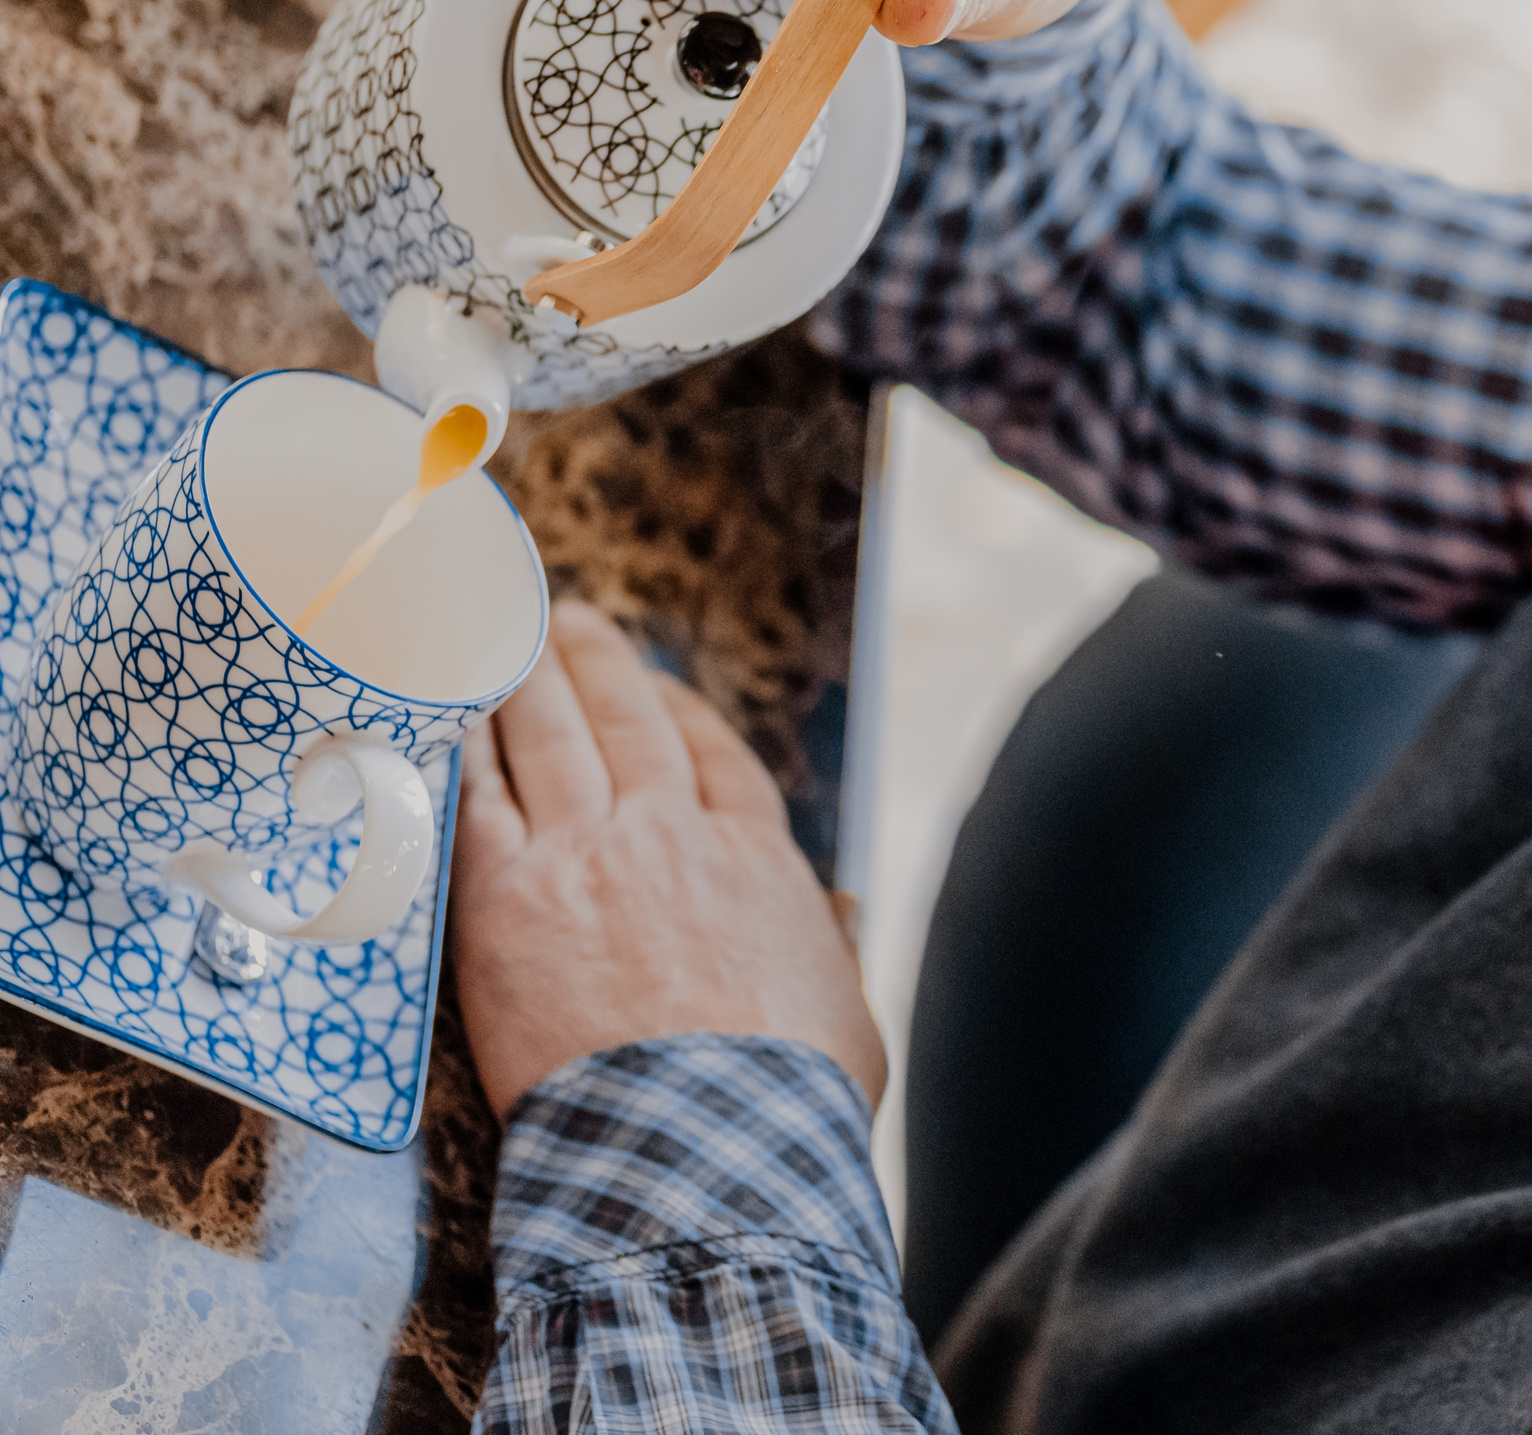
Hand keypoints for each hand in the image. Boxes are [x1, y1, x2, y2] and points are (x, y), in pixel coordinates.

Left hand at [450, 600, 887, 1119]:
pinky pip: (479, 803)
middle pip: (630, 724)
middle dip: (599, 666)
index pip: (716, 758)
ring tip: (504, 641)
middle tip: (570, 623)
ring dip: (528, 683)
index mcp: (758, 860)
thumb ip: (830, 951)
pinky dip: (464, 755)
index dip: (682, 714)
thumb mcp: (847, 1016)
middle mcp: (673, 837)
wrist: (703, 1145)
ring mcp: (589, 859)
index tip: (658, 692)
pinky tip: (448, 724)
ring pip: (552, 741)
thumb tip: (837, 917)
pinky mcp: (509, 900)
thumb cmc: (786, 1106)